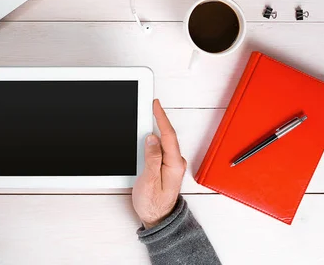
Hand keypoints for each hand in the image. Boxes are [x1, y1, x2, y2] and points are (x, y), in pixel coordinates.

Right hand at [132, 99, 186, 229]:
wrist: (158, 219)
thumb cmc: (153, 204)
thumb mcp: (149, 181)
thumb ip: (152, 158)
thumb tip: (152, 139)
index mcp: (174, 165)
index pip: (168, 135)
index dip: (161, 118)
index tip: (155, 105)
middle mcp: (176, 163)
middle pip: (167, 136)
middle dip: (158, 119)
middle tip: (149, 106)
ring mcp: (172, 165)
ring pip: (164, 142)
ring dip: (156, 129)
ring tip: (146, 117)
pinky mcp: (167, 167)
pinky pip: (162, 149)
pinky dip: (155, 140)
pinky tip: (148, 137)